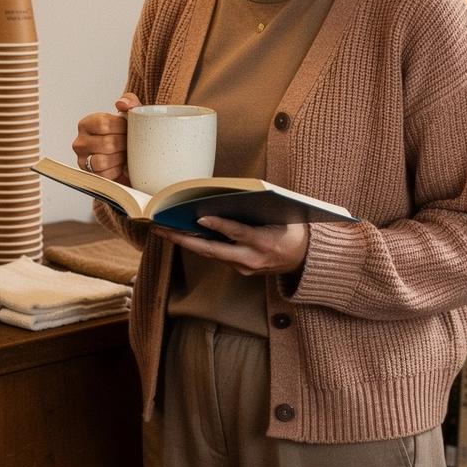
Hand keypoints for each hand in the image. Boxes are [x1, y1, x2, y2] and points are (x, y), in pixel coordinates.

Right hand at [72, 92, 140, 182]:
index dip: (121, 127)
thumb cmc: (128, 133)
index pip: (103, 123)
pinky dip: (116, 171)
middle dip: (124, 144)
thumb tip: (121, 103)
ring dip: (119, 158)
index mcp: (86, 124)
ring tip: (125, 154)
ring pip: (101, 161)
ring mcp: (82, 161)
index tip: (128, 129)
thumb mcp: (131, 114)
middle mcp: (80, 142)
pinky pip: (103, 176)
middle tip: (130, 143)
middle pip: (106, 144)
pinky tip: (120, 165)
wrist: (131, 156)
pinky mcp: (89, 177)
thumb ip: (130, 102)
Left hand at [152, 217, 309, 275]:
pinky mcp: (240, 271)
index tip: (199, 218)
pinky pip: (217, 256)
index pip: (237, 233)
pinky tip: (185, 235)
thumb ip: (257, 209)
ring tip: (165, 230)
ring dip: (187, 242)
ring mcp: (244, 268)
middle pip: (213, 250)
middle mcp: (251, 260)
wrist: (304, 259)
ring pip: (211, 254)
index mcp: (264, 242)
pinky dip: (201, 245)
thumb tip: (231, 196)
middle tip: (162, 229)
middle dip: (184, 239)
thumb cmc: (292, 230)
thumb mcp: (281, 216)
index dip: (219, 226)